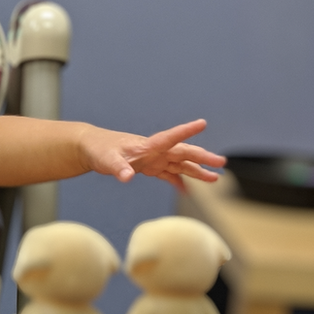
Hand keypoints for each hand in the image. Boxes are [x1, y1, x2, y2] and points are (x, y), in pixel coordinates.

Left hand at [81, 119, 225, 190]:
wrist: (91, 148)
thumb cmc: (99, 151)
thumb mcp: (107, 161)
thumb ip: (118, 169)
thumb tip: (126, 178)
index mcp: (147, 145)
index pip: (170, 137)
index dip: (186, 131)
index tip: (202, 123)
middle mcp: (154, 151)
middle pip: (183, 152)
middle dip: (202, 157)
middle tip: (222, 163)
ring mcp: (153, 159)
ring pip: (180, 164)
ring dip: (197, 171)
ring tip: (215, 178)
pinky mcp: (148, 167)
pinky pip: (168, 174)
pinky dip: (178, 182)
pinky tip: (188, 190)